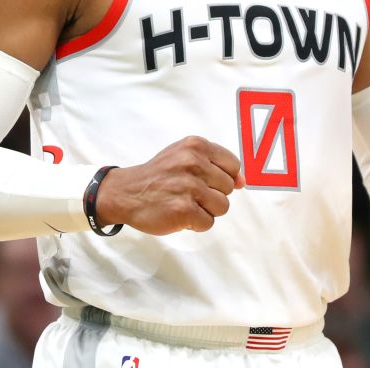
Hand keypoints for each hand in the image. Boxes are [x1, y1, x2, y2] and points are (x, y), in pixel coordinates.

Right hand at [95, 136, 244, 234]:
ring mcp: (189, 187)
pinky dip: (196, 223)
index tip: (207, 181)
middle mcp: (193, 163)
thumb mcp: (185, 156)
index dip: (223, 177)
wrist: (126, 192)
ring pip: (222, 206)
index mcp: (196, 146)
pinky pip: (208, 222)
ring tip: (186, 203)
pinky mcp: (183, 210)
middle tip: (190, 193)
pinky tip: (180, 215)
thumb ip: (215, 164)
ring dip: (207, 210)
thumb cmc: (160, 175)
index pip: (233, 165)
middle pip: (228, 188)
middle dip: (213, 194)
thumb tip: (242, 181)